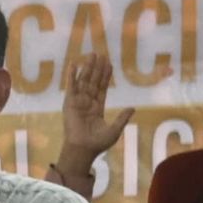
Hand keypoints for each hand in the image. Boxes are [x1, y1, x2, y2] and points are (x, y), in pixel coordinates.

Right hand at [60, 55, 134, 173]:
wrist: (83, 148)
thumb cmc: (98, 143)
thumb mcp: (115, 130)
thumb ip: (122, 118)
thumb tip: (133, 108)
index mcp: (97, 108)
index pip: (102, 88)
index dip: (106, 76)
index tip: (109, 64)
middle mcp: (87, 102)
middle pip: (93, 81)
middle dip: (97, 68)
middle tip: (101, 54)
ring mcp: (78, 101)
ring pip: (84, 80)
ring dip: (87, 67)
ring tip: (92, 54)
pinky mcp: (69, 102)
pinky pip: (70, 86)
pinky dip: (71, 75)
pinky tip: (73, 64)